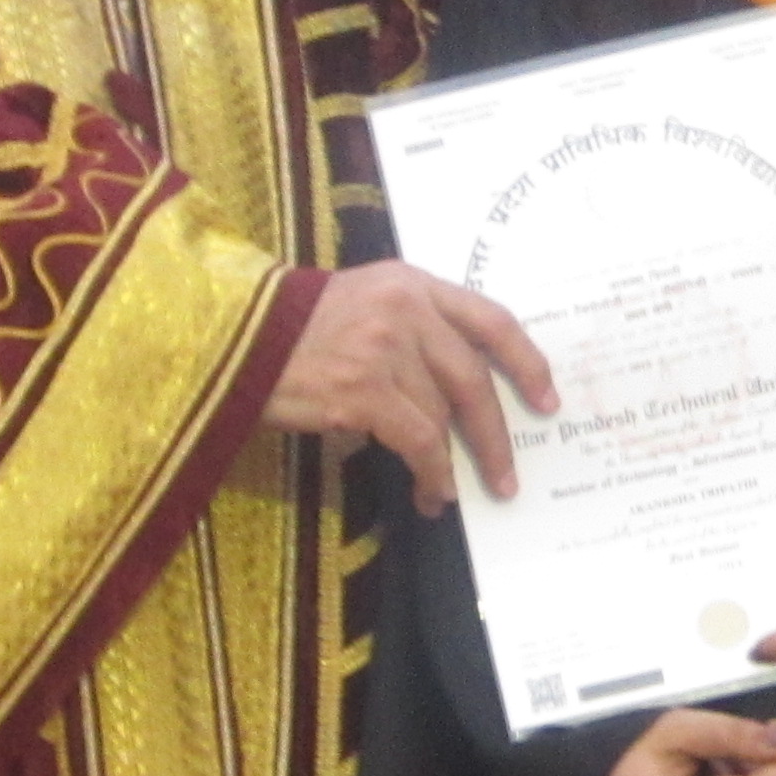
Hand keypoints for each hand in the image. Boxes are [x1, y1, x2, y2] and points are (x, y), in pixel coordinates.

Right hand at [262, 264, 554, 516]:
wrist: (229, 336)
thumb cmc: (289, 326)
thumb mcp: (360, 300)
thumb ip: (411, 325)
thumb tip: (456, 391)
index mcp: (410, 282)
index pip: (490, 317)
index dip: (525, 361)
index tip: (546, 396)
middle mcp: (406, 309)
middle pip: (474, 375)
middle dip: (497, 431)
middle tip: (508, 473)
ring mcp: (385, 347)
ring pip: (445, 414)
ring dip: (455, 463)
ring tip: (454, 493)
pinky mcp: (363, 389)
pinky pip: (419, 441)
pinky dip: (431, 473)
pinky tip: (430, 493)